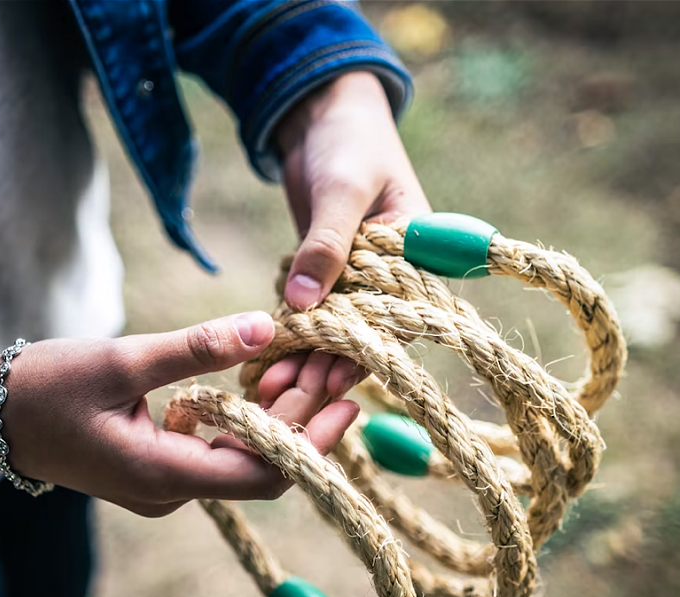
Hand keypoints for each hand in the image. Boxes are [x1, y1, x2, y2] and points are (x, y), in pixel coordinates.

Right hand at [0, 313, 356, 516]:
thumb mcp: (121, 360)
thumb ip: (195, 348)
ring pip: (241, 456)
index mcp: (164, 476)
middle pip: (261, 466)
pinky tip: (259, 376)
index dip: (312, 441)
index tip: (347, 399)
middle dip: (302, 418)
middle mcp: (172, 491)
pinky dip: (243, 415)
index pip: (265, 474)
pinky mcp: (158, 466)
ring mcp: (164, 483)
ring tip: (307, 363)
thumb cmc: (42, 388)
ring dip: (275, 414)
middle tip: (335, 365)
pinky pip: (216, 448)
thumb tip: (265, 325)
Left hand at [275, 71, 432, 394]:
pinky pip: (309, 314)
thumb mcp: (342, 190)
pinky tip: (265, 364)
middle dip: (324, 367)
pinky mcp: (324, 276)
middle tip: (291, 398)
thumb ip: (326, 244)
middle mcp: (387, 277)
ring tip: (271, 389)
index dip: (363, 355)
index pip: (393, 320)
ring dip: (303, 360)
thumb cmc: (349, 143)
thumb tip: (304, 304)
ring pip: (330, 331)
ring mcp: (354, 280)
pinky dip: (290, 337)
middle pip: (359, 335)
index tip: (331, 382)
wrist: (322, 116)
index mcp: (414, 259)